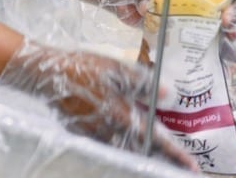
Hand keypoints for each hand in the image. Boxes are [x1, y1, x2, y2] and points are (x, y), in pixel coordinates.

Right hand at [0, 38, 197, 170]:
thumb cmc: (79, 68)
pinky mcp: (80, 131)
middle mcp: (109, 131)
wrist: (43, 75)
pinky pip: (105, 144)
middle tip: (178, 166)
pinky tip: (121, 139)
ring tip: (155, 155)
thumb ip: (142, 82)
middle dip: (160, 160)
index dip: (175, 153)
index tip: (193, 167)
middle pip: (141, 152)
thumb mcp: (113, 68)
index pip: (155, 139)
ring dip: (140, 154)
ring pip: (123, 150)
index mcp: (121, 116)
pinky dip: (119, 145)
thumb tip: (168, 94)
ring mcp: (93, 134)